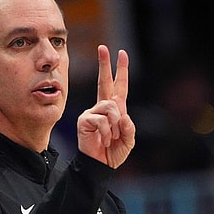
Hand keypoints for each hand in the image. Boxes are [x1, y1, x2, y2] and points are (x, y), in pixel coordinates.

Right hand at [77, 45, 134, 167]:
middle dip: (105, 64)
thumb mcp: (128, 139)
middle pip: (104, 81)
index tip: (121, 53)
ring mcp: (92, 112)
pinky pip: (101, 120)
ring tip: (112, 137)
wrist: (100, 166)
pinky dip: (106, 132)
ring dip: (115, 125)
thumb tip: (122, 115)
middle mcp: (102, 107)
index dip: (121, 70)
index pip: (119, 85)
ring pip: (110, 107)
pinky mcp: (85, 120)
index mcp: (115, 108)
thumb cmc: (113, 152)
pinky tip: (104, 140)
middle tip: (103, 48)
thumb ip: (129, 127)